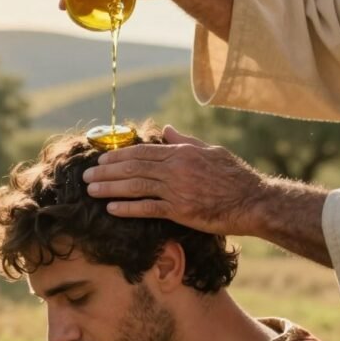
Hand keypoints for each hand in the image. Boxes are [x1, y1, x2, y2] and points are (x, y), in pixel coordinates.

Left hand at [81, 125, 267, 235]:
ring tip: (91, 191)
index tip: (101, 160)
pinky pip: (148, 208)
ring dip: (109, 189)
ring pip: (135, 186)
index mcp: (181, 153)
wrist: (253, 201)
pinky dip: (128, 208)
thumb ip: (185, 141)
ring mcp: (176, 190)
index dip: (118, 156)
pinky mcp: (180, 211)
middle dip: (106, 172)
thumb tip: (165, 129)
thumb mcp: (211, 151)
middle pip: (132, 168)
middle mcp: (175, 169)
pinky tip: (111, 209)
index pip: (141, 152)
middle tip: (86, 176)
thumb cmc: (235, 176)